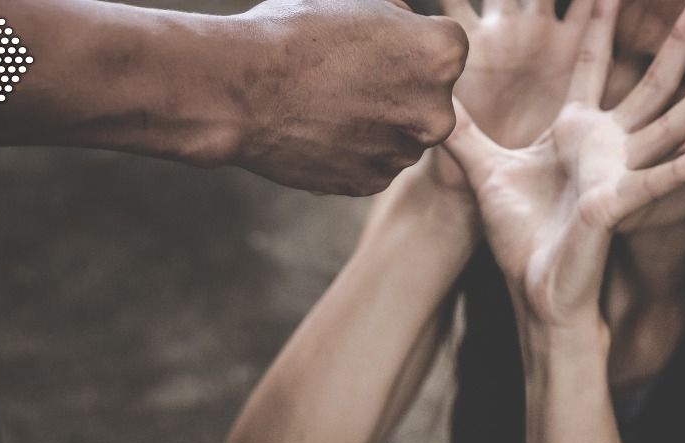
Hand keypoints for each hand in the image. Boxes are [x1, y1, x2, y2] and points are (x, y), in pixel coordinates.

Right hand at [233, 0, 468, 196]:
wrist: (240, 88)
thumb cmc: (295, 32)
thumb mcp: (360, 2)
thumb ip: (401, 21)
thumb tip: (408, 32)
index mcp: (444, 55)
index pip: (444, 50)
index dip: (406, 45)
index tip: (371, 45)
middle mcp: (436, 112)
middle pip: (428, 99)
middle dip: (400, 90)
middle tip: (349, 77)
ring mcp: (403, 154)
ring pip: (401, 135)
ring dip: (377, 122)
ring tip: (328, 103)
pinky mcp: (371, 183)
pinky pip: (372, 163)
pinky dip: (353, 150)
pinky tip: (320, 129)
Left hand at [444, 0, 684, 325]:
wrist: (532, 286)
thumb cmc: (517, 234)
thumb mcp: (482, 171)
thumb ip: (461, 133)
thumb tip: (432, 100)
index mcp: (575, 130)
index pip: (593, 63)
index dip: (601, 23)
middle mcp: (606, 144)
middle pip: (652, 79)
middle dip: (680, 37)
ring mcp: (618, 172)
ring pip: (671, 122)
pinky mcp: (616, 204)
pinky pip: (656, 182)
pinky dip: (684, 169)